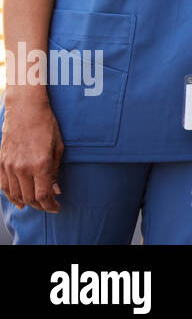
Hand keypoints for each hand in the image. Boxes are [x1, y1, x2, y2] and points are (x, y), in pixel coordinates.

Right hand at [0, 92, 63, 211]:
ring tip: (37, 204)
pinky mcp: (1, 163)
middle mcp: (22, 168)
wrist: (25, 110)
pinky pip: (4, 186)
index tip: (57, 207)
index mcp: (40, 164)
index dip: (51, 205)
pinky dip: (11, 196)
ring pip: (16, 194)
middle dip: (41, 206)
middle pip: (30, 198)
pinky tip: (19, 201)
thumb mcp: (58, 148)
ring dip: (27, 202)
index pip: (44, 195)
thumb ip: (55, 171)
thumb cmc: (46, 126)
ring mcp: (9, 166)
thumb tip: (55, 191)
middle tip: (49, 206)